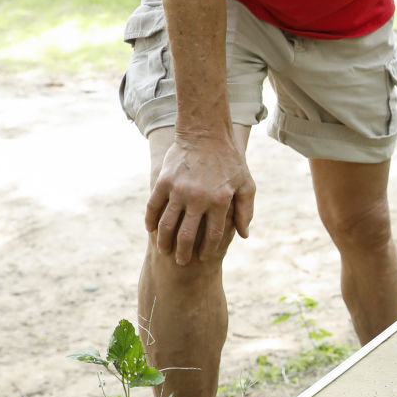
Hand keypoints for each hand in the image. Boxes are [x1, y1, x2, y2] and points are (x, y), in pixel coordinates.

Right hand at [146, 134, 254, 264]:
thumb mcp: (246, 184)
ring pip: (167, 225)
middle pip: (187, 236)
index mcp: (219, 201)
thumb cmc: (230, 160)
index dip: (208, 250)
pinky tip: (151, 230)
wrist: (206, 133)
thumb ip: (245, 211)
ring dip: (164, 242)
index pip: (213, 235)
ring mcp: (178, 190)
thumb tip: (244, 235)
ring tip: (164, 251)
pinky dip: (150, 221)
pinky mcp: (163, 181)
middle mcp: (198, 198)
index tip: (204, 257)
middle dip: (184, 254)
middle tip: (181, 262)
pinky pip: (153, 207)